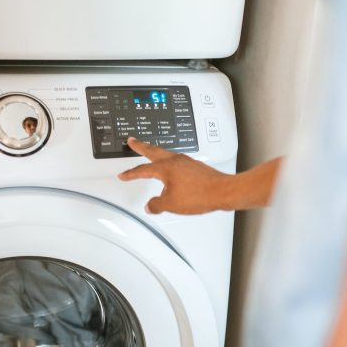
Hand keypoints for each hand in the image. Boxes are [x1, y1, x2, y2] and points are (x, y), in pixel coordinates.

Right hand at [117, 137, 233, 214]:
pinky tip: (171, 172)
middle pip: (153, 151)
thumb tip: (150, 206)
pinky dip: (169, 163)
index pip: (143, 170)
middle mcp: (176, 160)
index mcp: (166, 168)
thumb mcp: (171, 204)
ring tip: (150, 154)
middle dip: (141, 146)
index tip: (123, 175)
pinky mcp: (195, 166)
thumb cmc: (200, 194)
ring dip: (155, 153)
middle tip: (133, 141)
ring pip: (166, 154)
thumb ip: (157, 205)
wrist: (222, 192)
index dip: (131, 173)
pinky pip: (177, 162)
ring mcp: (187, 162)